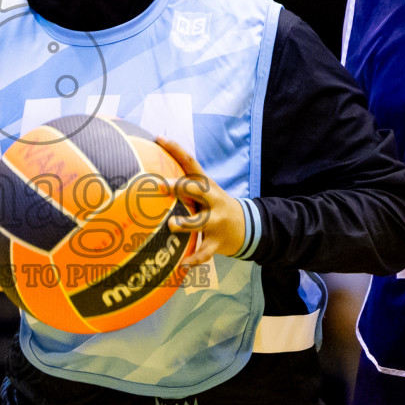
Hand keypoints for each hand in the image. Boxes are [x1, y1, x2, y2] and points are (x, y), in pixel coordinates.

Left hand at [154, 136, 245, 268]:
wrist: (250, 227)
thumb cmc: (216, 208)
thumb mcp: (206, 194)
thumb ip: (185, 187)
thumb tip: (154, 177)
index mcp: (207, 186)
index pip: (191, 163)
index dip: (176, 149)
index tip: (159, 138)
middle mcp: (213, 200)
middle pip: (196, 189)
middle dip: (179, 186)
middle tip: (160, 185)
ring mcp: (216, 221)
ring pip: (199, 222)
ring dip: (186, 223)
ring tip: (173, 225)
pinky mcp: (218, 241)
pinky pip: (205, 251)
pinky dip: (194, 259)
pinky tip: (182, 266)